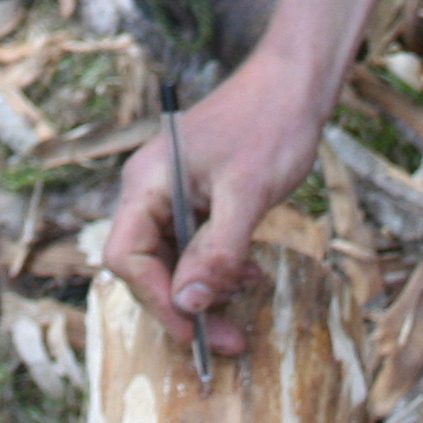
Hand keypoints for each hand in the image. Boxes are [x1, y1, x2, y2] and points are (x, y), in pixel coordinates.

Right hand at [103, 59, 328, 357]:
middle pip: (147, 265)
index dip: (157, 298)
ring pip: (172, 259)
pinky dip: (218, 266)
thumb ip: (216, 252)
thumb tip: (189, 305)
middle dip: (184, 304)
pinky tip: (249, 273)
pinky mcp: (198, 195)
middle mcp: (150, 189)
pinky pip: (194, 244)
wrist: (295, 83)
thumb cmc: (270, 125)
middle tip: (228, 339)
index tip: (196, 328)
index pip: (127, 256)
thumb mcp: (246, 194)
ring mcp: (173, 191)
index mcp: (147, 182)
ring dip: (204, 288)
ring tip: (244, 301)